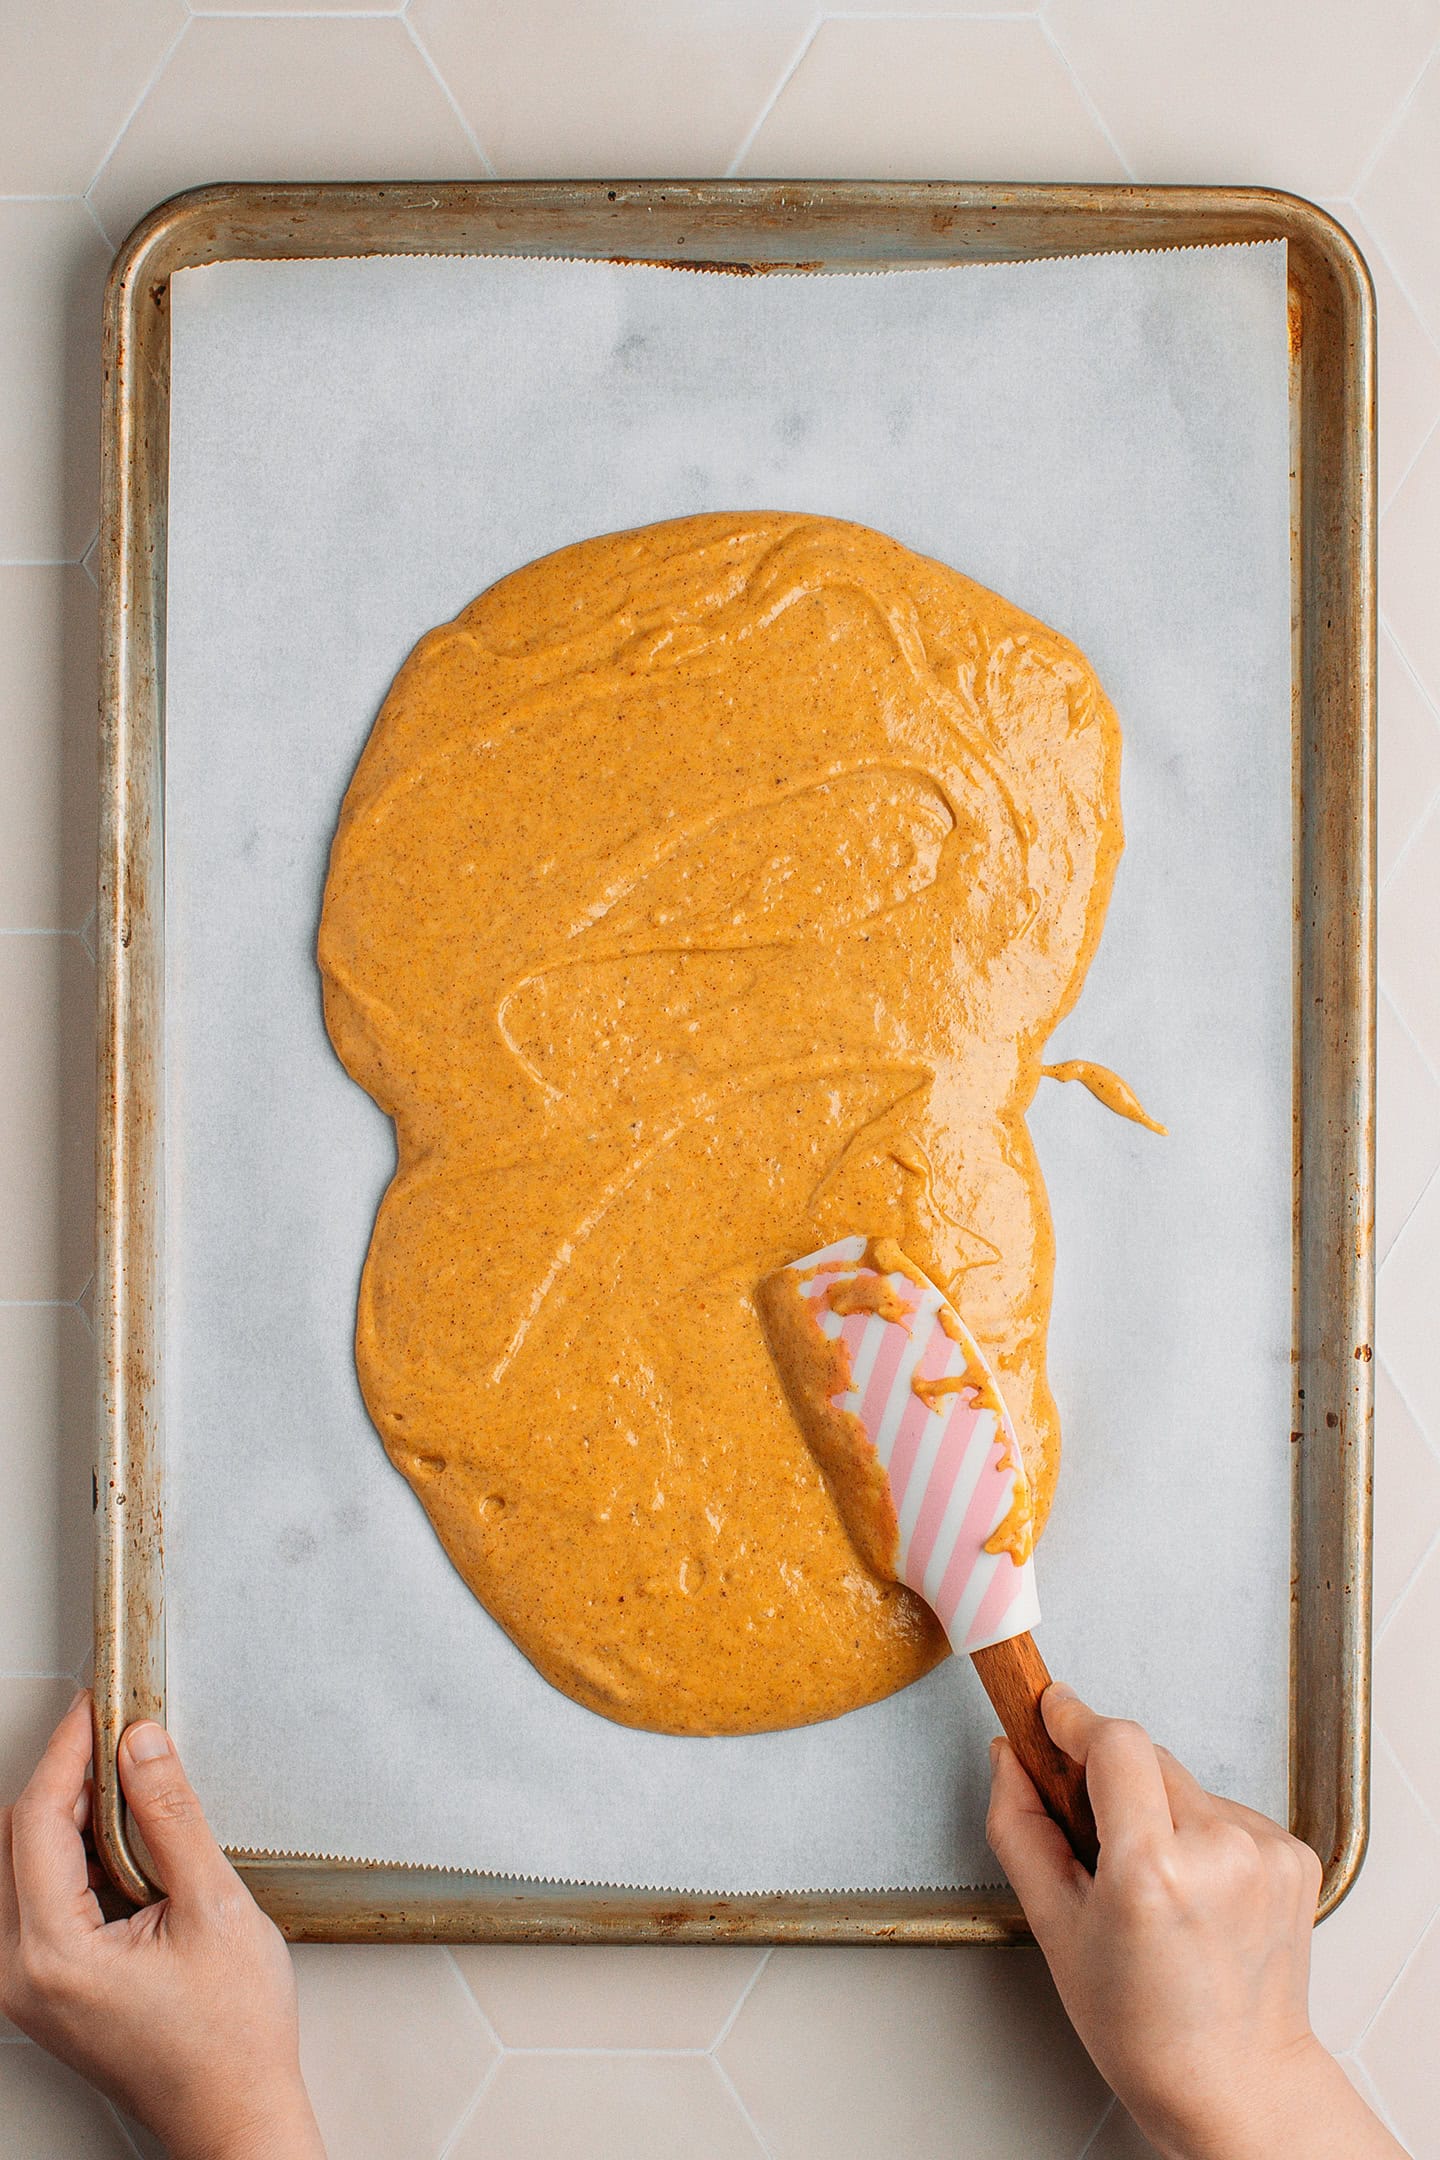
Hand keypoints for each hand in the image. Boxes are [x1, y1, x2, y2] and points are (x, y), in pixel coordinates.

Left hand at [0, 1692, 325, 2159]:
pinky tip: (122, 1835)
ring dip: (70, 1813)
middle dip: (67, 1775)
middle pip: (20, 1838)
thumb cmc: (230, 2039)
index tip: (99, 1705)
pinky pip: (41, 1897)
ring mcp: (28, 1984)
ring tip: (128, 1776)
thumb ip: (172, 1817)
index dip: (68, 1751)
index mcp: (51, 1954)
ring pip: (26, 1864)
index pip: (36, 1820)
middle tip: (117, 1730)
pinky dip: (75, 1853)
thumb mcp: (214, 1907)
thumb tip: (142, 1746)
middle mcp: (20, 1972)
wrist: (234, 2115)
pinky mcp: (46, 1987)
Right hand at [986, 1685, 1405, 2159]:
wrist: (1235, 2083)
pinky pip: (1227, 1812)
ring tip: (1156, 1885)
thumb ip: (1020, 1827)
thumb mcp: (1055, 1928)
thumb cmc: (1143, 2027)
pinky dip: (1202, 1834)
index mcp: (1153, 1870)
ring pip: (1186, 1785)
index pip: (1115, 1743)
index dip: (1075, 1720)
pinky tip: (1197, 1892)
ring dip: (1160, 1810)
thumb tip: (1008, 1755)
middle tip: (1095, 1838)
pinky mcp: (1296, 1856)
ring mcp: (1266, 1852)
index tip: (1051, 1712)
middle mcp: (1220, 1850)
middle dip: (1112, 1781)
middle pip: (1147, 1759)